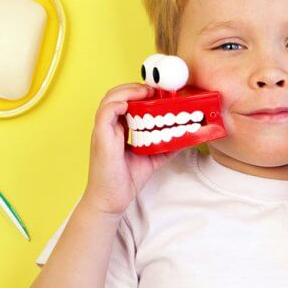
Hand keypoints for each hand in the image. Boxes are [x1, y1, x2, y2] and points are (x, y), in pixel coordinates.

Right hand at [82, 83, 179, 216]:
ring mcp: (103, 131)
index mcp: (118, 128)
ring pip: (109, 100)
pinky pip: (105, 114)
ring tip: (146, 92)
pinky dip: (116, 104)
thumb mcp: (152, 158)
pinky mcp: (101, 138)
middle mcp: (109, 127)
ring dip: (128, 91)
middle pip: (117, 95)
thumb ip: (166, 146)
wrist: (111, 200)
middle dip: (135, 87)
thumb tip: (186, 138)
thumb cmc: (125, 180)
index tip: (158, 92)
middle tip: (155, 89)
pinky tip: (130, 104)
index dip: (139, 93)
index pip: (125, 101)